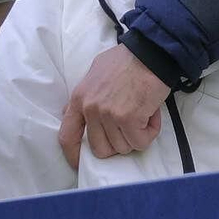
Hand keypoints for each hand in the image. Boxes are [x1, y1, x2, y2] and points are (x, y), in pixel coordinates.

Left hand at [57, 45, 169, 169]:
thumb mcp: (93, 76)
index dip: (73, 155)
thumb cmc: (124, 62)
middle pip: (101, 149)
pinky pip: (140, 142)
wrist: (149, 53)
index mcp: (78, 99)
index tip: (80, 164)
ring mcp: (108, 114)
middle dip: (118, 143)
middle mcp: (90, 109)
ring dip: (136, 135)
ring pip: (123, 147)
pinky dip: (149, 132)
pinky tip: (151, 115)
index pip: (67, 136)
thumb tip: (69, 113)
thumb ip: (84, 98)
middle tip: (129, 127)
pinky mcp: (128, 118)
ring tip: (141, 113)